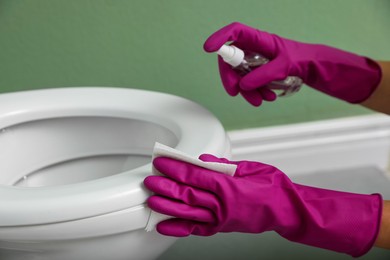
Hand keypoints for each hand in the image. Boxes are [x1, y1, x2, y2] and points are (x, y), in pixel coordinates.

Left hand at [144, 155, 381, 256]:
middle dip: (166, 185)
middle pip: (188, 193)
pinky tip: (164, 225)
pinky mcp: (222, 228)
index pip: (195, 175)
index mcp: (230, 186)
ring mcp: (221, 219)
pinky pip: (197, 229)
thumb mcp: (251, 168)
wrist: (288, 210)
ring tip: (152, 200)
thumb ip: (225, 165)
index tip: (162, 162)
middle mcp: (223, 204)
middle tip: (150, 179)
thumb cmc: (274, 187)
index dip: (176, 168)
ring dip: (168, 206)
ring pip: (188, 212)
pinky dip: (179, 228)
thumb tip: (203, 160)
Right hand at [203, 22, 381, 105]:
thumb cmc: (301, 59)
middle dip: (231, 78)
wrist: (312, 69)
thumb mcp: (284, 66)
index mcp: (258, 39)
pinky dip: (254, 92)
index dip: (220, 38)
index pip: (235, 32)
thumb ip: (263, 75)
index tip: (209, 48)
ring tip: (262, 100)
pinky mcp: (257, 72)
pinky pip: (248, 83)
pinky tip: (267, 97)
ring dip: (247, 91)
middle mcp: (252, 48)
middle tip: (235, 92)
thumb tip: (244, 85)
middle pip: (230, 59)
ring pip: (239, 75)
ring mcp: (253, 61)